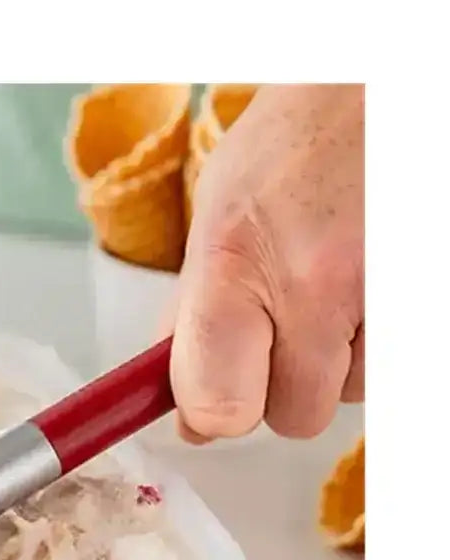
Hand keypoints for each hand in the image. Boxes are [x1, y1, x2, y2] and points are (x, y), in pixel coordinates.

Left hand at [169, 84, 363, 442]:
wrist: (378, 92)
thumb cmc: (294, 146)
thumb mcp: (215, 218)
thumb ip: (191, 319)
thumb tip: (185, 414)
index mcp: (235, 264)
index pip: (218, 405)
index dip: (212, 414)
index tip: (209, 402)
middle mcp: (314, 282)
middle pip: (292, 417)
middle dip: (281, 387)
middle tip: (283, 326)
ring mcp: (383, 293)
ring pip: (347, 398)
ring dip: (335, 362)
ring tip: (333, 284)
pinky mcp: (423, 302)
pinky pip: (388, 370)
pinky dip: (373, 343)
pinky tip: (366, 284)